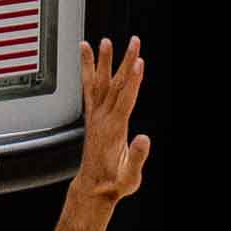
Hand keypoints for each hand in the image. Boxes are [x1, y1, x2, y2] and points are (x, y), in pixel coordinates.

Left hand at [74, 36, 150, 205]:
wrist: (93, 189)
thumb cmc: (112, 184)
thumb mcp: (129, 178)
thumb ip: (136, 159)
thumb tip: (144, 139)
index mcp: (114, 132)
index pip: (125, 101)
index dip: (133, 82)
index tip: (138, 63)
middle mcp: (102, 120)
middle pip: (116, 86)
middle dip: (125, 63)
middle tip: (134, 42)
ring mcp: (96, 117)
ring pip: (100, 84)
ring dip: (104, 62)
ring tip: (105, 41)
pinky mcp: (92, 116)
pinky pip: (88, 89)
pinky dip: (87, 70)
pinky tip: (86, 53)